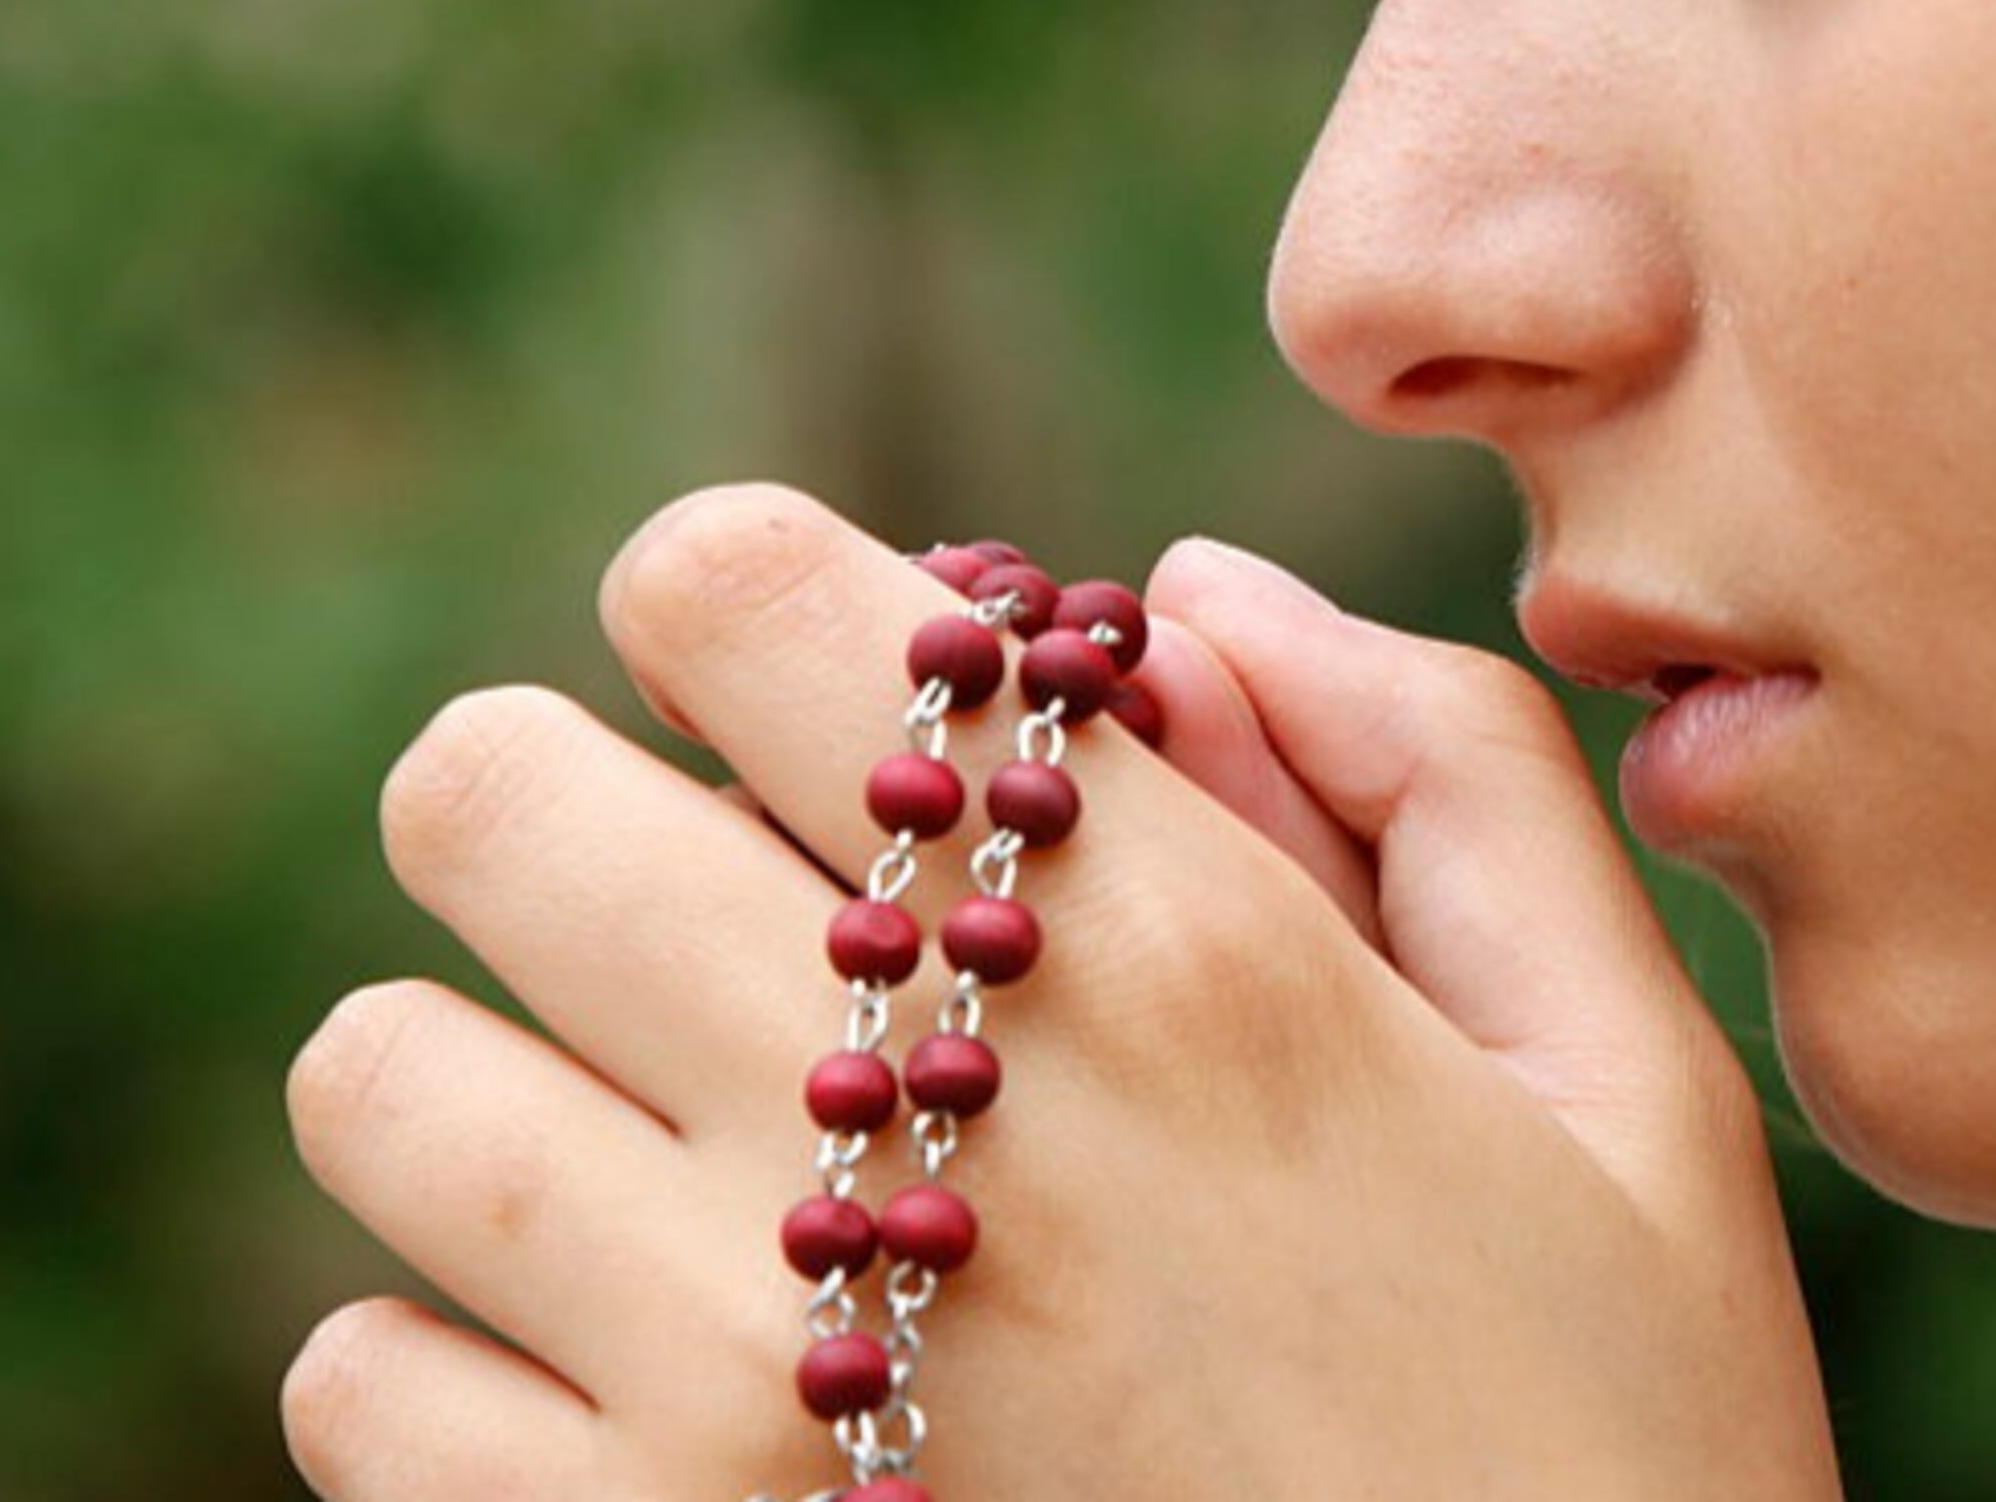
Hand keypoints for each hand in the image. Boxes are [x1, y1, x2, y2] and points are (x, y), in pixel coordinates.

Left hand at [281, 484, 1839, 1500]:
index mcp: (1161, 956)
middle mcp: (906, 1132)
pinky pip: (362, 1381)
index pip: (720, 582)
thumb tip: (1177, 598)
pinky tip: (664, 1391)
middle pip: (479, 792)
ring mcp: (733, 1383)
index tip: (854, 730)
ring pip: (379, 1078)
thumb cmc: (1615, 1460)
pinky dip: (471, 1362)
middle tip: (749, 938)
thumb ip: (1446, 771)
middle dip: (596, 814)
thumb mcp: (1633, 1095)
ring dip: (514, 1085)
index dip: (760, 612)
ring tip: (701, 1174)